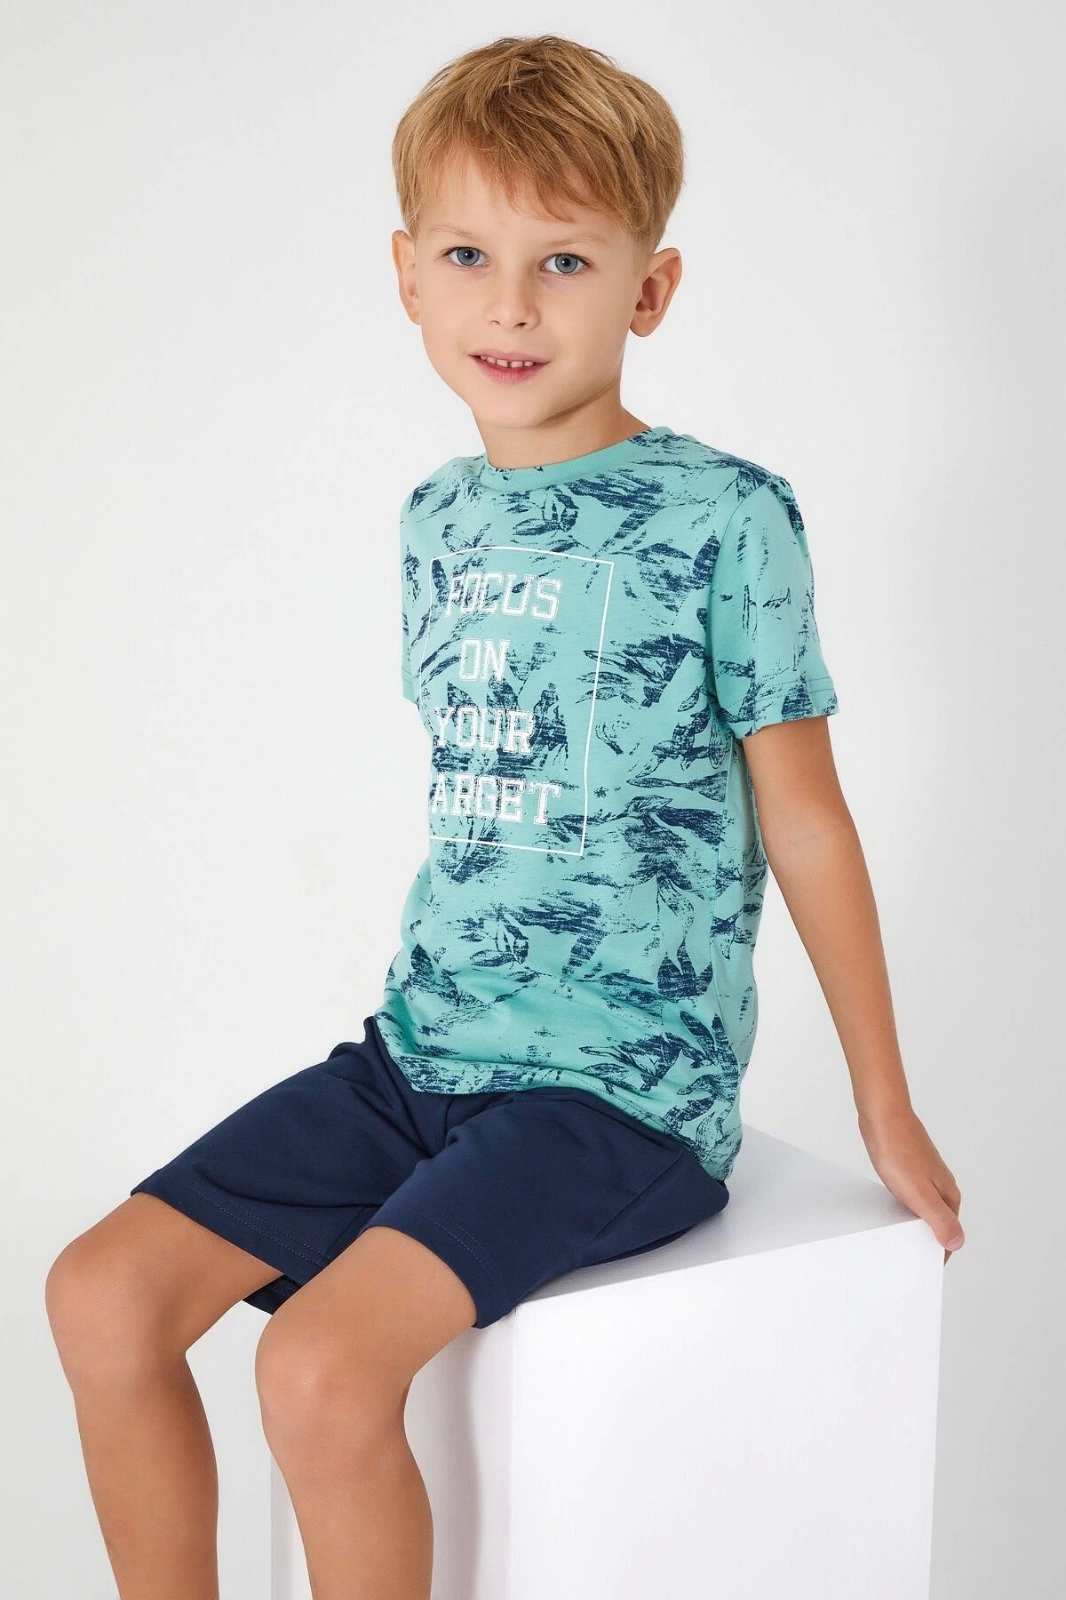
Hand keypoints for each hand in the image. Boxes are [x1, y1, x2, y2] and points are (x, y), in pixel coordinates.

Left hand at [856, 1105, 963, 1265]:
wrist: (883, 1117)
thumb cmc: (899, 1152)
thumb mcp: (919, 1194)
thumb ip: (940, 1220)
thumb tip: (958, 1243)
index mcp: (948, 1195)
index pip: (951, 1233)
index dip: (939, 1252)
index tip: (925, 1267)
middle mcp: (941, 1185)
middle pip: (939, 1221)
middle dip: (927, 1239)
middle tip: (909, 1256)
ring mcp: (926, 1176)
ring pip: (925, 1208)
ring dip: (915, 1223)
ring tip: (897, 1236)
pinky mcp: (910, 1168)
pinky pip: (911, 1195)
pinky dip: (904, 1207)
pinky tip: (890, 1208)